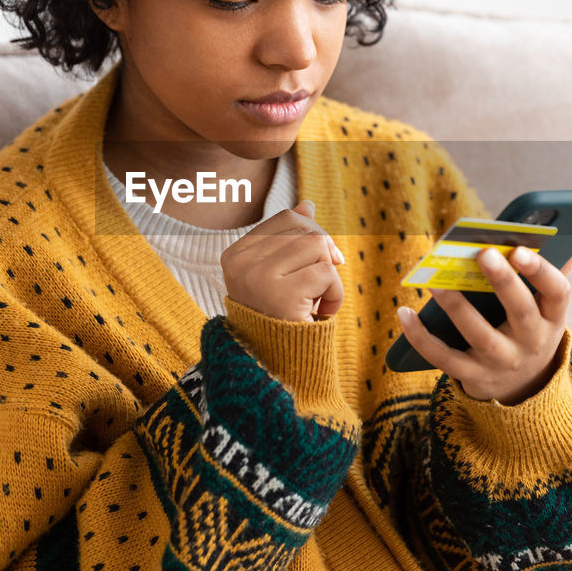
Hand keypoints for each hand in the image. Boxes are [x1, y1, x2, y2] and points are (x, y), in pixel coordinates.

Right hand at [221, 199, 344, 322]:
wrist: (275, 366)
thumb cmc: (278, 317)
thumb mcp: (279, 273)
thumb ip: (289, 239)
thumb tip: (306, 204)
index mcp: (236, 254)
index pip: (287, 218)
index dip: (313, 233)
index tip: (321, 259)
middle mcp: (242, 263)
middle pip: (306, 230)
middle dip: (324, 255)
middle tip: (321, 285)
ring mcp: (259, 278)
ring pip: (318, 248)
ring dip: (330, 276)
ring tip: (317, 301)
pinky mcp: (282, 295)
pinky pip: (327, 273)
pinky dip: (336, 294)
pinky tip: (321, 313)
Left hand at [397, 244, 571, 404]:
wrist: (523, 386)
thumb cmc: (529, 327)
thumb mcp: (547, 306)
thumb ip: (556, 268)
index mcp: (552, 317)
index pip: (557, 292)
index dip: (541, 271)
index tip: (519, 249)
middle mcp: (532, 342)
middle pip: (520, 311)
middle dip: (502, 282)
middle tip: (482, 252)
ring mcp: (502, 363)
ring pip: (479, 335)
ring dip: (456, 306)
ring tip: (435, 280)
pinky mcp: (473, 377)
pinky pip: (444, 358)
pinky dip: (421, 338)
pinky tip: (404, 313)